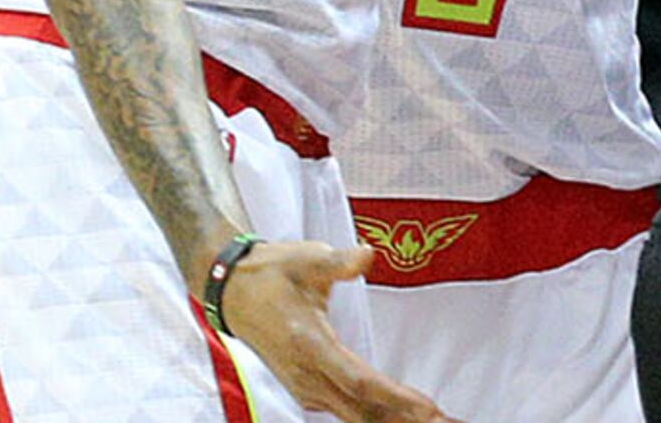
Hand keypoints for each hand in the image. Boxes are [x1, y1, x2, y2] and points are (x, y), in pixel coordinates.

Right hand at [213, 241, 445, 421]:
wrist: (232, 289)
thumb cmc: (274, 272)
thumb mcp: (307, 258)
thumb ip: (339, 263)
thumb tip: (368, 254)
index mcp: (310, 344)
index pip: (360, 381)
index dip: (394, 398)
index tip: (428, 409)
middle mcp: (307, 374)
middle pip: (363, 408)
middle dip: (404, 419)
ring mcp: (305, 385)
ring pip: (355, 414)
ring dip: (393, 421)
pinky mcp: (307, 387)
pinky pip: (346, 410)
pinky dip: (375, 417)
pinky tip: (399, 420)